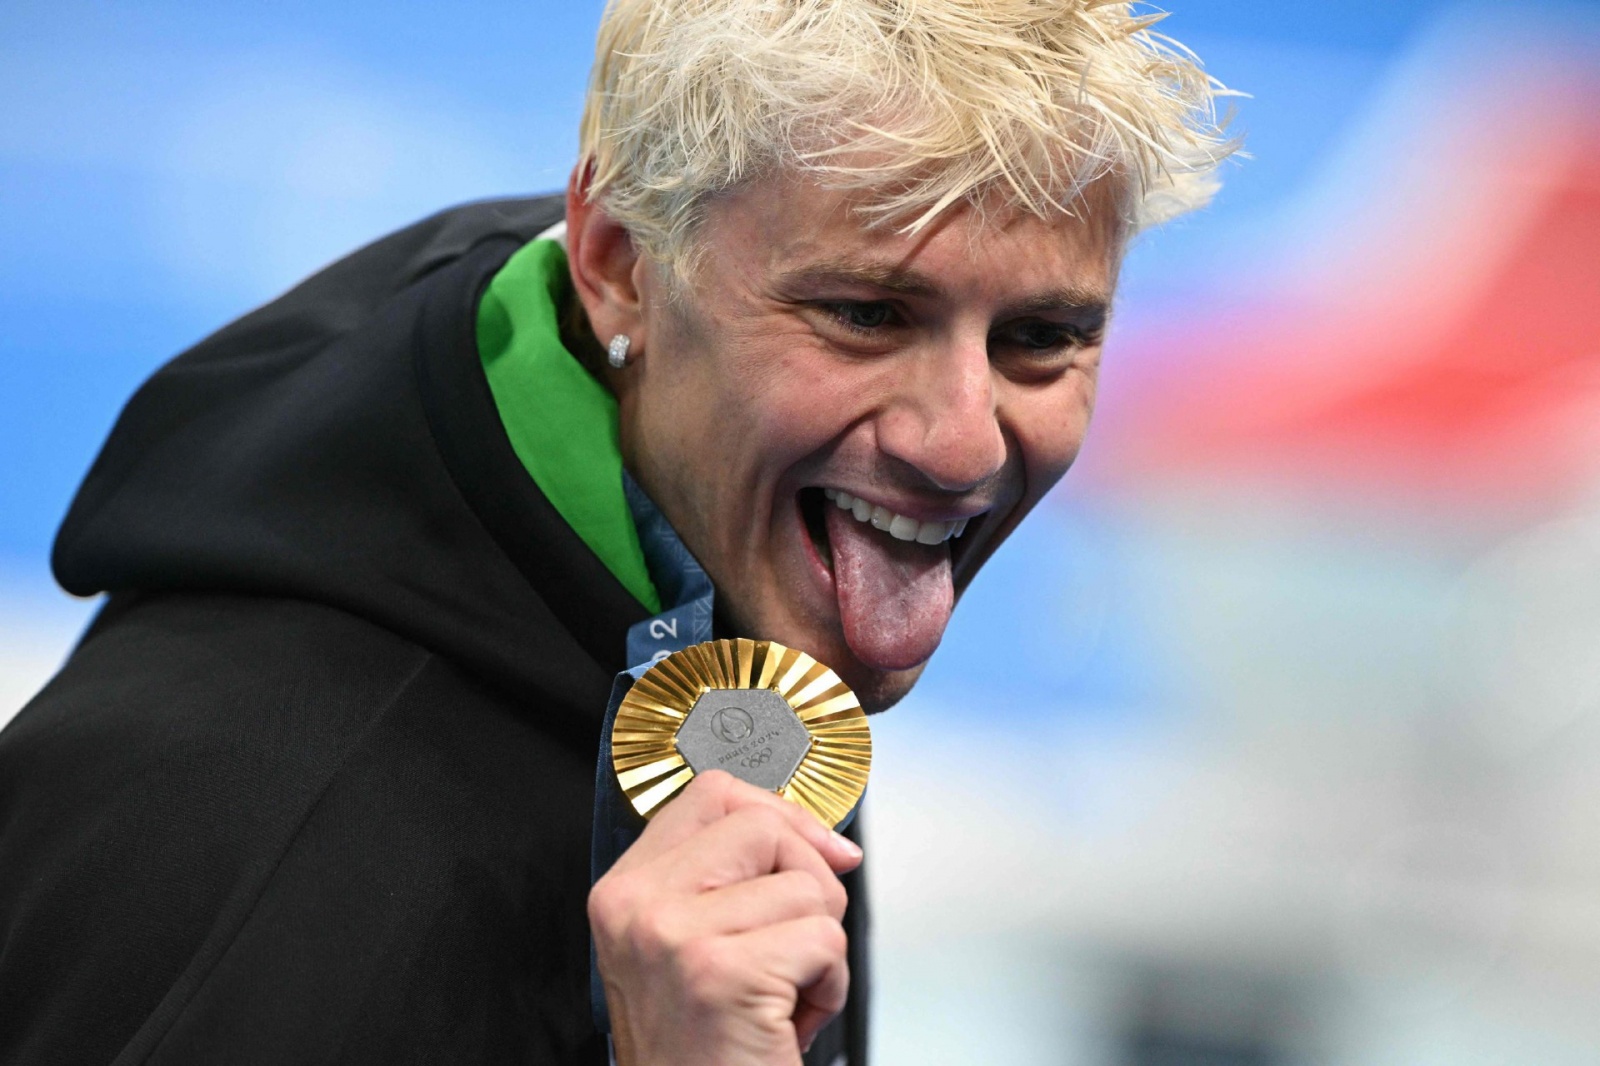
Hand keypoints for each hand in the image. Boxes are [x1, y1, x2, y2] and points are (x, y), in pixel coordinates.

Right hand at [589, 770, 863, 1065]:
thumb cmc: (705, 1047)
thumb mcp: (696, 948)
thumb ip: (736, 880)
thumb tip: (834, 843)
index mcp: (624, 890)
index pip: (713, 792)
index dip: (779, 813)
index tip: (817, 852)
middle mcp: (637, 905)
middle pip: (763, 824)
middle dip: (809, 880)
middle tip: (795, 946)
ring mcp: (673, 936)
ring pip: (805, 885)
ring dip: (821, 948)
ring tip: (783, 996)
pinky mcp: (720, 974)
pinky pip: (823, 939)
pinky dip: (829, 987)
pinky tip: (790, 1022)